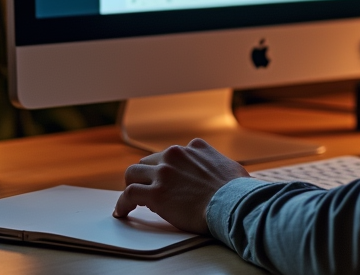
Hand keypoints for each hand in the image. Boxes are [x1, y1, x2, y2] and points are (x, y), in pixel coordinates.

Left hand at [113, 138, 249, 233]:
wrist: (232, 204)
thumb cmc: (236, 191)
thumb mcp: (231, 166)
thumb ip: (218, 163)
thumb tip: (224, 171)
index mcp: (195, 147)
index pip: (172, 153)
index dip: (168, 168)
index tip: (166, 178)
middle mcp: (176, 155)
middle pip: (150, 161)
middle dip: (148, 175)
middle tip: (147, 188)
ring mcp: (164, 173)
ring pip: (133, 172)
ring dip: (131, 184)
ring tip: (130, 197)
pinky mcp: (155, 193)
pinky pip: (129, 194)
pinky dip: (123, 203)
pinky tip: (122, 211)